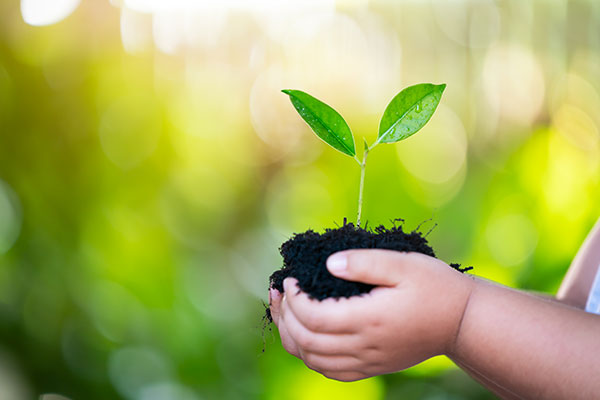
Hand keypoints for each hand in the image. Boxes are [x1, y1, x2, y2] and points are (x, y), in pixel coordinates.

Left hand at [268, 249, 473, 380]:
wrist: (461, 322)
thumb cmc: (435, 287)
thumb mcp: (404, 264)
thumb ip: (364, 263)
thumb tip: (329, 263)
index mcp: (369, 319)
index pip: (314, 317)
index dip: (293, 299)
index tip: (290, 279)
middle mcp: (365, 346)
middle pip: (306, 342)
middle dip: (285, 316)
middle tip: (280, 291)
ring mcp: (368, 361)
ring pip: (313, 361)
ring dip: (291, 337)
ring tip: (283, 311)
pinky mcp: (372, 367)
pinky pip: (330, 371)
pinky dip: (308, 356)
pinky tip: (304, 336)